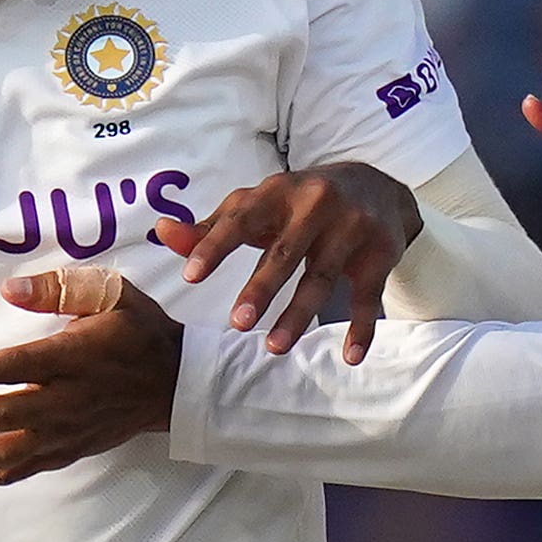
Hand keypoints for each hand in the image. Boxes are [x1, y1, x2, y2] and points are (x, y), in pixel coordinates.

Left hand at [0, 266, 182, 484]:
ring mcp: (67, 432)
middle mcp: (69, 400)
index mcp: (76, 357)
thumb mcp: (110, 293)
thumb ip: (60, 289)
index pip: (23, 366)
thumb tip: (11, 289)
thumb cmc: (137, 331)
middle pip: (8, 416)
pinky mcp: (67, 451)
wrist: (176, 383)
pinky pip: (21, 470)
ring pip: (9, 452)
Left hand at [161, 162, 419, 356]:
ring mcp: (351, 227)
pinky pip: (367, 294)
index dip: (215, 247)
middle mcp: (315, 204)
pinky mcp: (380, 251)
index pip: (240, 220)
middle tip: (236, 324)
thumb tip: (162, 233)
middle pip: (284, 253)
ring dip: (299, 315)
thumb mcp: (259, 208)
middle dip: (260, 289)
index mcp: (277, 193)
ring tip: (275, 348)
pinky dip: (361, 327)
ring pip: (321, 276)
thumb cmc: (299, 203)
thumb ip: (211, 227)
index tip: (190, 278)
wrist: (376, 184)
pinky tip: (350, 357)